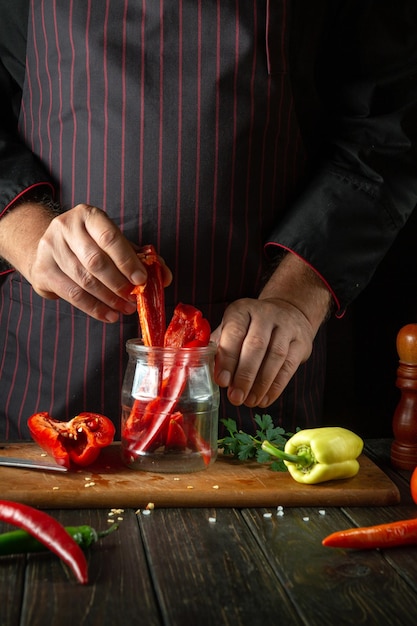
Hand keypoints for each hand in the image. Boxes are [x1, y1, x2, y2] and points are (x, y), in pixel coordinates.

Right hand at [1, 202, 171, 321]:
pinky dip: (94, 308)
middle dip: (118, 284)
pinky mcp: (42, 269)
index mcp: (88, 215)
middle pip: (95, 261)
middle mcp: (66, 227)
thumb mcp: (116, 244)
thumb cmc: (91, 245)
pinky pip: (72, 294)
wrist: (52, 247)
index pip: (109, 238)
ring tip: (125, 309)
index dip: (127, 261)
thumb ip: (141, 257)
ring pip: (84, 280)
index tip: (141, 280)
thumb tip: (165, 277)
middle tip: (134, 299)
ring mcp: (51, 247)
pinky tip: (109, 315)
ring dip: (109, 299)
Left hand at [211, 297, 315, 407]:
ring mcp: (286, 326)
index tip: (222, 381)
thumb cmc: (251, 327)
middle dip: (245, 375)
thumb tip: (206, 370)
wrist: (288, 313)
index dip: (227, 359)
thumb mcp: (232, 328)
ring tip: (250, 401)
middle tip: (236, 397)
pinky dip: (276, 386)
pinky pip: (289, 366)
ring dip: (261, 384)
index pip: (234, 333)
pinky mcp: (301, 341)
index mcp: (242, 309)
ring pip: (275, 356)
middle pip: (256, 345)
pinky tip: (265, 399)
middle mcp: (265, 314)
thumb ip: (219, 347)